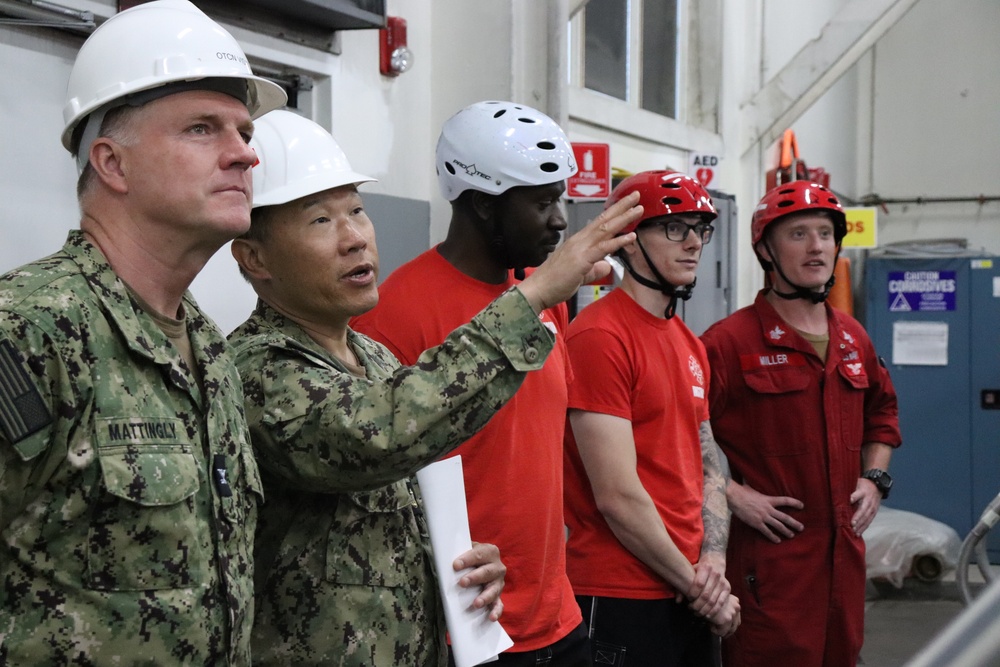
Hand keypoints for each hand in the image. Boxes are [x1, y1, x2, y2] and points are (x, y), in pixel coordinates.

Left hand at [453, 541, 505, 620]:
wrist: (479, 565)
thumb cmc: (470, 558)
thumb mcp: (466, 551)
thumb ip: (458, 552)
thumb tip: (443, 556)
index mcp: (490, 552)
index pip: (479, 554)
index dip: (467, 559)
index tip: (455, 565)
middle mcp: (497, 567)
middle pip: (487, 572)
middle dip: (474, 577)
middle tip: (462, 583)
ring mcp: (498, 582)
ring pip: (493, 589)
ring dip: (485, 596)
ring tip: (476, 603)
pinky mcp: (498, 596)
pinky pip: (499, 604)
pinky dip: (496, 611)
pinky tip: (491, 617)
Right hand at [518, 192, 641, 312]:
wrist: (537, 290)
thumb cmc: (553, 283)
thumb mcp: (579, 275)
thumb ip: (594, 269)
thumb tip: (606, 266)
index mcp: (578, 242)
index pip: (599, 223)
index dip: (614, 213)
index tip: (627, 204)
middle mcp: (579, 241)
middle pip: (604, 220)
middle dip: (621, 207)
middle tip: (636, 195)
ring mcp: (580, 249)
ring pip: (605, 229)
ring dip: (623, 218)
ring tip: (638, 208)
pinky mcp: (581, 260)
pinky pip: (603, 248)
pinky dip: (618, 241)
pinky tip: (630, 235)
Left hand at [684, 552, 729, 619]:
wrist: (715, 563)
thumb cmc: (699, 569)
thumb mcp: (690, 572)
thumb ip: (682, 585)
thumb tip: (678, 601)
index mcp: (706, 567)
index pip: (699, 584)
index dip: (692, 594)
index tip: (688, 599)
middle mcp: (716, 574)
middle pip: (706, 594)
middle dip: (697, 605)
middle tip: (691, 609)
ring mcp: (722, 582)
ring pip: (713, 601)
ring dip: (704, 610)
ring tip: (697, 613)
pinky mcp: (727, 589)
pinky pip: (721, 603)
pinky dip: (713, 611)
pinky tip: (706, 615)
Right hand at [708, 595, 740, 637]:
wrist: (703, 595)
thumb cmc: (707, 595)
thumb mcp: (718, 597)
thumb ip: (722, 604)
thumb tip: (720, 615)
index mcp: (735, 601)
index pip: (736, 616)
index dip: (729, 622)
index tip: (722, 623)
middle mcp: (736, 607)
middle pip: (735, 624)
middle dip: (728, 629)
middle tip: (720, 631)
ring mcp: (732, 614)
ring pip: (730, 630)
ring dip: (722, 631)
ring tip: (713, 629)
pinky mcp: (726, 620)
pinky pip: (721, 632)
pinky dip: (715, 631)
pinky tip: (709, 626)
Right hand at [728, 481, 803, 543]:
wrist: (734, 497)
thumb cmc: (741, 491)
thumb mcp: (752, 488)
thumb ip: (756, 488)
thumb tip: (753, 481)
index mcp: (768, 499)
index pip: (785, 500)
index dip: (795, 503)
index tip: (802, 506)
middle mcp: (768, 509)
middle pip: (785, 517)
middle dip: (794, 523)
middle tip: (801, 528)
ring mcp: (763, 517)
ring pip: (778, 526)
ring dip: (786, 531)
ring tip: (791, 535)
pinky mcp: (757, 523)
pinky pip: (767, 532)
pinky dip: (773, 536)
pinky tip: (777, 540)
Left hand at [849, 478, 881, 534]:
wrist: (877, 486)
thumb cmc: (862, 485)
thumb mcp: (856, 483)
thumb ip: (849, 489)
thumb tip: (838, 495)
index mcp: (863, 492)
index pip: (857, 495)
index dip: (853, 498)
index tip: (848, 502)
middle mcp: (868, 501)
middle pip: (863, 510)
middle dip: (858, 517)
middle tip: (852, 524)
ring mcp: (872, 508)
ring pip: (866, 518)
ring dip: (860, 525)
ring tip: (853, 531)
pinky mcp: (874, 513)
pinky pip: (869, 521)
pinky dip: (863, 528)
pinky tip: (858, 533)